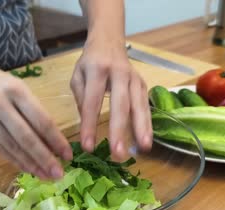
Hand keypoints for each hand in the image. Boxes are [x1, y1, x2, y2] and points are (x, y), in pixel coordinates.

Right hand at [0, 59, 71, 178]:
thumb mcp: (19, 89)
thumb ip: (34, 113)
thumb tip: (53, 145)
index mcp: (15, 89)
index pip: (41, 119)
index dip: (56, 140)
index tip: (68, 155)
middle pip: (25, 137)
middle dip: (44, 158)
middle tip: (58, 174)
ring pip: (11, 147)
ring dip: (30, 164)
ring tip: (45, 175)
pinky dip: (14, 160)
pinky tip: (27, 168)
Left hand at [70, 38, 152, 159]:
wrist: (109, 41)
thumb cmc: (90, 62)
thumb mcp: (77, 75)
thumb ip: (81, 98)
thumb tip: (86, 123)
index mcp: (97, 70)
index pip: (93, 101)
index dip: (90, 124)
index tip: (87, 146)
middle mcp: (119, 73)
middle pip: (120, 104)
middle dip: (119, 130)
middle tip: (117, 153)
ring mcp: (134, 79)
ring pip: (139, 105)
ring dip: (141, 128)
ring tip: (143, 149)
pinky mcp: (143, 84)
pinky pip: (145, 106)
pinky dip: (147, 124)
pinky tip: (147, 141)